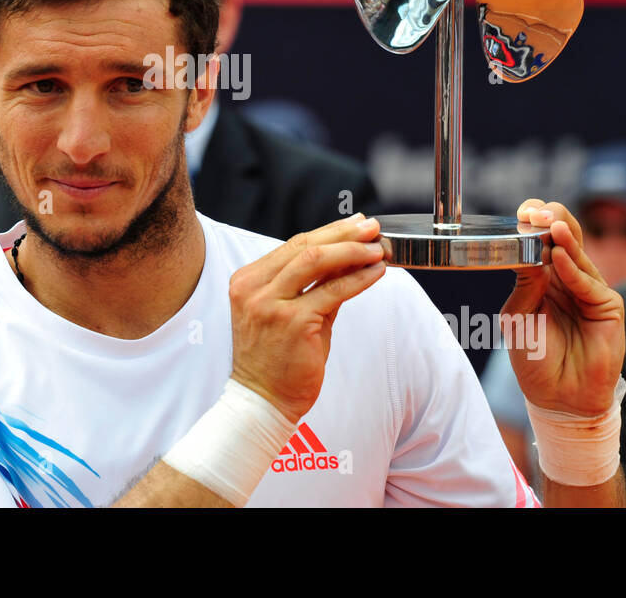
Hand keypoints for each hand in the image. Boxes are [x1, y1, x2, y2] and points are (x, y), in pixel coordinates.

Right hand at [229, 213, 387, 421]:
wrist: (262, 401)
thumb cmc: (275, 361)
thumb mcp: (287, 314)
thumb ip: (314, 286)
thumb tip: (348, 258)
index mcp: (248, 281)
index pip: (292, 245)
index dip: (328, 232)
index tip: (354, 225)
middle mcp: (254, 288)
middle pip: (305, 246)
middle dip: (343, 233)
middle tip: (371, 228)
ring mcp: (271, 304)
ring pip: (317, 261)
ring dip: (352, 251)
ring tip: (377, 249)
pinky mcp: (293, 322)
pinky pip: (333, 291)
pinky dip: (358, 279)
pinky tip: (374, 273)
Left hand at [501, 200, 624, 417]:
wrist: (557, 397)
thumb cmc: (535, 358)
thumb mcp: (518, 316)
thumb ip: (524, 284)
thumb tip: (530, 252)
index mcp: (542, 276)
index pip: (540, 240)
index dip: (533, 223)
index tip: (522, 213)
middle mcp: (568, 278)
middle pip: (566, 237)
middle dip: (552, 219)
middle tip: (537, 212)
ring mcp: (589, 290)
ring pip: (579, 256)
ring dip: (564, 240)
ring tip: (550, 226)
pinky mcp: (608, 307)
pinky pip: (589, 284)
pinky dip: (574, 271)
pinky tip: (560, 258)